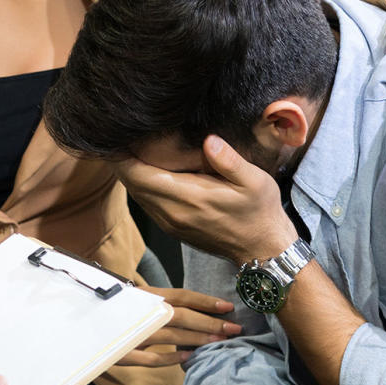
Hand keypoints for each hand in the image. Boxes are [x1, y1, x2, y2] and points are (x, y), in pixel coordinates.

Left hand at [116, 135, 297, 265]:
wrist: (262, 249)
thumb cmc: (259, 212)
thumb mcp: (254, 181)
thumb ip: (229, 161)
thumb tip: (209, 141)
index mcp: (189, 198)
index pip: (140, 176)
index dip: (124, 156)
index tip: (123, 136)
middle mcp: (173, 213)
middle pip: (131, 185)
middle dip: (124, 161)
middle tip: (125, 137)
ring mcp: (171, 224)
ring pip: (137, 196)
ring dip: (131, 174)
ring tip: (134, 150)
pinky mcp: (173, 229)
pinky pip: (147, 205)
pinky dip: (142, 187)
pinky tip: (150, 172)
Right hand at [116, 286, 242, 365]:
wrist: (74, 326)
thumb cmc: (108, 310)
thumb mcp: (132, 300)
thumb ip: (155, 303)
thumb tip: (184, 306)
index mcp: (144, 297)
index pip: (180, 297)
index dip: (205, 301)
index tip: (228, 307)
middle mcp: (140, 313)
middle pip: (182, 316)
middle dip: (210, 322)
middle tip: (234, 329)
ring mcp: (132, 334)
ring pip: (171, 337)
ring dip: (198, 339)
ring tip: (219, 342)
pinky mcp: (122, 354)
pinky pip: (151, 359)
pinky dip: (170, 359)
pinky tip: (187, 359)